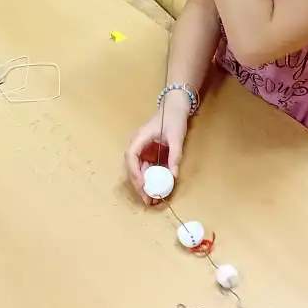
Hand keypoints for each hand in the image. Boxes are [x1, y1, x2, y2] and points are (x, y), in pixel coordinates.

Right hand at [125, 90, 190, 205]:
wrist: (175, 107)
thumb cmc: (174, 118)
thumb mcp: (176, 138)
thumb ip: (174, 156)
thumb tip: (173, 176)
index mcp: (140, 137)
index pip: (131, 157)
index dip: (135, 173)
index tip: (143, 186)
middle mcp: (137, 144)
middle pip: (132, 167)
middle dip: (138, 184)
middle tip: (147, 199)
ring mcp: (142, 149)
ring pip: (138, 169)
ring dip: (143, 184)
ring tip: (151, 198)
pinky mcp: (148, 152)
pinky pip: (146, 167)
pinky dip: (150, 178)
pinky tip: (157, 188)